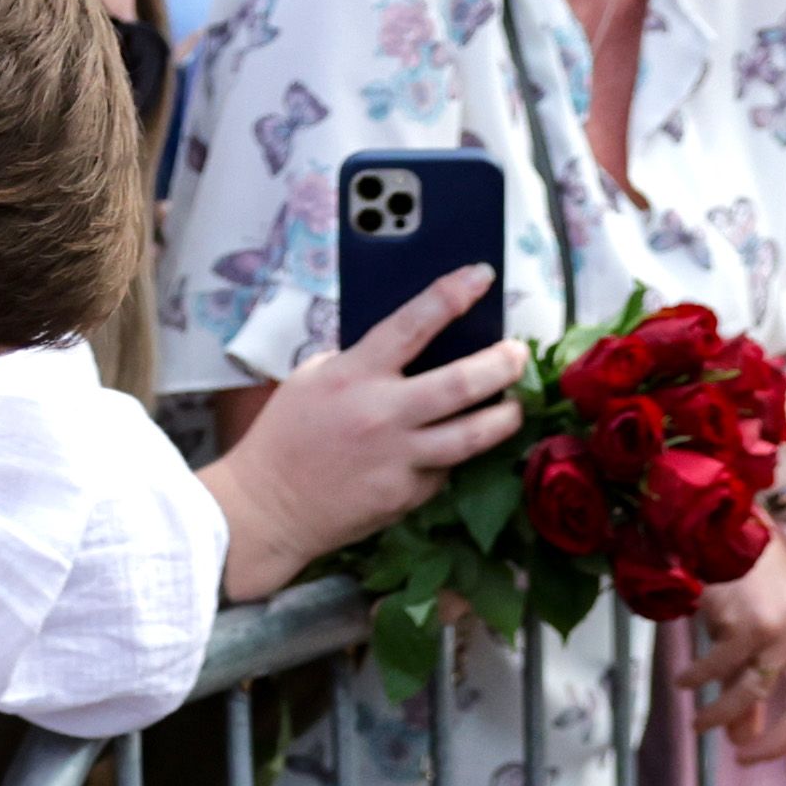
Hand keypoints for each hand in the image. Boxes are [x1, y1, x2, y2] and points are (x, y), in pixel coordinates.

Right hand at [203, 270, 527, 599]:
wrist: (267, 509)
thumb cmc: (285, 438)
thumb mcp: (313, 379)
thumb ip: (361, 361)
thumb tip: (412, 346)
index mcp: (354, 375)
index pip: (414, 323)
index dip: (453, 294)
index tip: (481, 276)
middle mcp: (382, 415)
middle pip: (463, 383)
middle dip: (502, 363)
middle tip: (518, 354)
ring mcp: (398, 459)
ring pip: (473, 435)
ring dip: (505, 416)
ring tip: (514, 406)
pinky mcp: (406, 496)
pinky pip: (444, 470)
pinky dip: (451, 456)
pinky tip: (451, 448)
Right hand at [688, 537, 785, 766]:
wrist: (729, 525)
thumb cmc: (751, 581)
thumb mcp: (767, 633)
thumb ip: (759, 686)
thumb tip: (742, 737)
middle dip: (776, 744)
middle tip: (744, 759)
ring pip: (754, 692)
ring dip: (721, 716)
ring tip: (698, 725)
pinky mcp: (751, 618)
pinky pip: (720, 667)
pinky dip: (698, 681)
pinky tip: (683, 683)